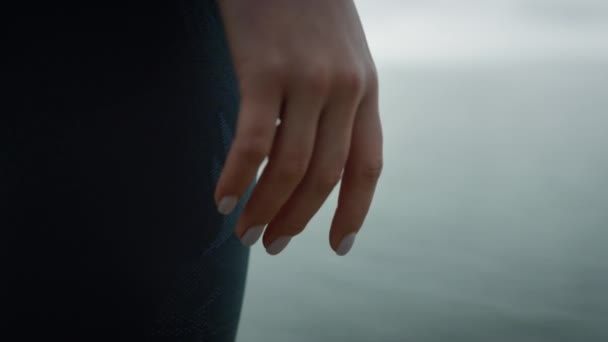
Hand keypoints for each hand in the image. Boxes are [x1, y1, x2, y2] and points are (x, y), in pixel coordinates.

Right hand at [215, 0, 382, 254]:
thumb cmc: (306, 6)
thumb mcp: (340, 54)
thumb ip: (338, 101)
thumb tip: (314, 154)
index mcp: (366, 90)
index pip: (367, 166)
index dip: (355, 212)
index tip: (338, 247)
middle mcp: (343, 90)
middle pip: (325, 176)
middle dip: (298, 220)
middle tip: (270, 245)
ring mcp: (306, 80)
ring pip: (289, 168)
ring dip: (265, 209)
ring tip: (244, 233)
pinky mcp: (263, 69)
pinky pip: (252, 142)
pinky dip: (236, 177)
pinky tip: (219, 198)